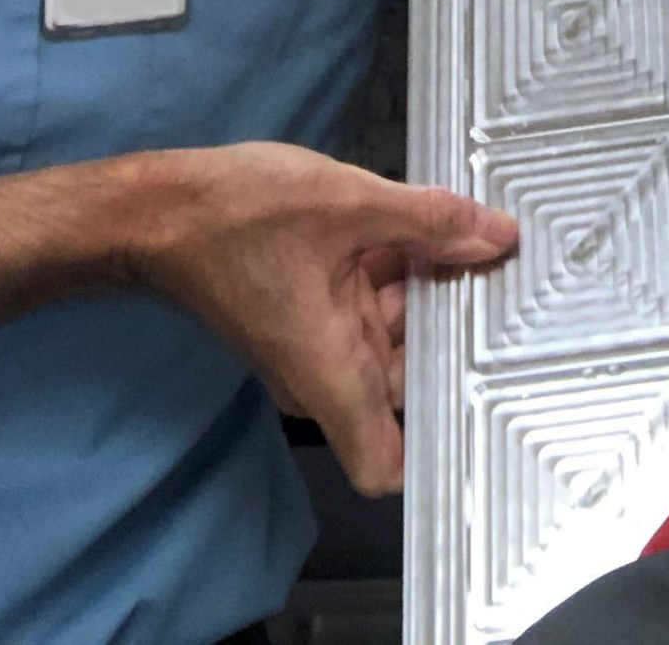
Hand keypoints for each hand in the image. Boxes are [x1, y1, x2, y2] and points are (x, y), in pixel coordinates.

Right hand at [126, 142, 516, 493]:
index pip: (385, 466)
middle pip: (408, 385)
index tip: (488, 394)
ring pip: (395, 339)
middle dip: (453, 339)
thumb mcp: (348, 202)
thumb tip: (501, 235)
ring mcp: (318, 343)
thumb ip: (430, 222)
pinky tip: (431, 227)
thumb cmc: (241, 214)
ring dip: (430, 294)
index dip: (437, 445)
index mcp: (330, 374)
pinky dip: (399, 275)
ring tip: (478, 241)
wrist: (161, 207)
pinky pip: (371, 308)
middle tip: (506, 287)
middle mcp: (324, 374)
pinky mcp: (314, 312)